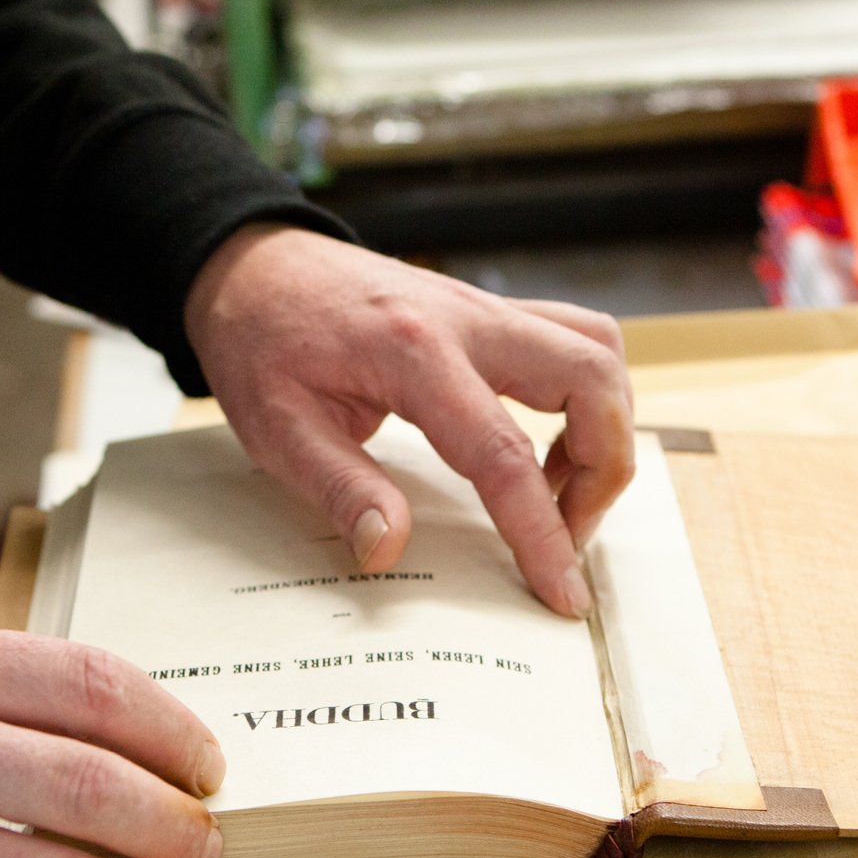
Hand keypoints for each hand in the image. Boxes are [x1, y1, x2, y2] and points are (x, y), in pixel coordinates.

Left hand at [183, 225, 634, 618]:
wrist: (254, 266)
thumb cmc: (261, 342)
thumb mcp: (275, 428)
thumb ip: (339, 489)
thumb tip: (389, 550)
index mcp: (412, 354)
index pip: (503, 454)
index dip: (541, 531)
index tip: (561, 591)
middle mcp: (467, 321)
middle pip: (591, 379)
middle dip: (603, 469)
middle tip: (566, 529)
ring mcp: (486, 310)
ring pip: (598, 351)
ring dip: (603, 428)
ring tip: (558, 490)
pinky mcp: (492, 313)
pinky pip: (574, 342)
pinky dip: (585, 398)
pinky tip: (542, 446)